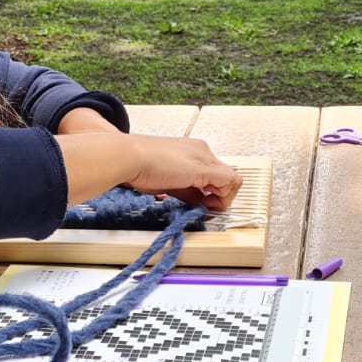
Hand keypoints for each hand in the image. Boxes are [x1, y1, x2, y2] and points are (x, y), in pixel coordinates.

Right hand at [57, 131, 241, 210]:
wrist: (129, 157)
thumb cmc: (138, 167)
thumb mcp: (167, 182)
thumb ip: (184, 191)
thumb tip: (195, 204)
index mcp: (191, 151)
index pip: (212, 175)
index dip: (210, 193)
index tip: (198, 205)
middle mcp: (201, 151)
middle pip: (224, 177)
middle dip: (217, 197)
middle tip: (204, 210)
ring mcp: (204, 158)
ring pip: (231, 180)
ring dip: (222, 200)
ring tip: (205, 209)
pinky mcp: (206, 167)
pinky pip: (231, 183)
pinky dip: (223, 199)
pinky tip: (206, 206)